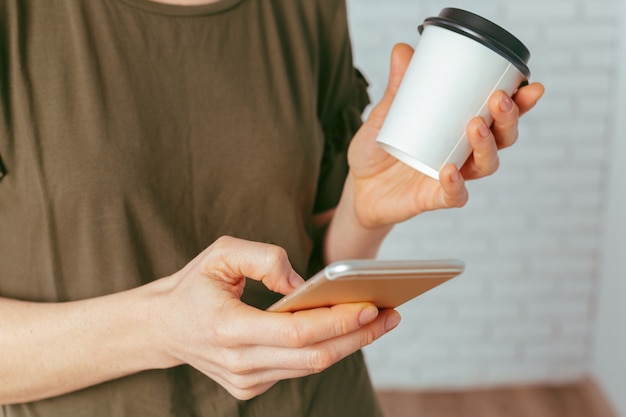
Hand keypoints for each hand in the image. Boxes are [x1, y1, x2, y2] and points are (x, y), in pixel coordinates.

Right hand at [153, 236, 400, 399]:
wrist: (162, 327)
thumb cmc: (194, 285)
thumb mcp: (222, 253)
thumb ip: (265, 258)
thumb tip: (303, 284)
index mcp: (229, 329)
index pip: (297, 332)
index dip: (337, 321)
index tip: (371, 305)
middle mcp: (239, 363)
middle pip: (315, 356)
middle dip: (358, 336)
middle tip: (390, 314)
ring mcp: (245, 381)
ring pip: (311, 366)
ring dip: (348, 344)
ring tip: (379, 321)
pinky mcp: (250, 387)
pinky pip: (298, 369)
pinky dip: (325, 349)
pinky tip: (345, 331)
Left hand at [347, 43, 544, 227]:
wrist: (358, 188)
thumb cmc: (378, 151)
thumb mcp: (384, 115)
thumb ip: (397, 87)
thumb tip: (402, 49)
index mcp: (460, 130)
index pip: (498, 115)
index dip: (519, 102)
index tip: (528, 85)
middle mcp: (463, 153)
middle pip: (502, 138)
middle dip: (507, 119)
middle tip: (498, 99)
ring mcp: (452, 176)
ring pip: (486, 165)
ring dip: (486, 146)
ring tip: (474, 126)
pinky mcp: (434, 198)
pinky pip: (454, 196)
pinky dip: (455, 185)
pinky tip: (449, 171)